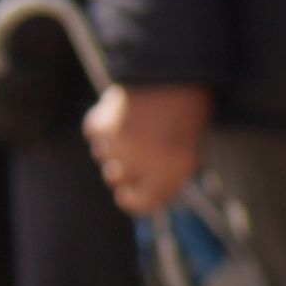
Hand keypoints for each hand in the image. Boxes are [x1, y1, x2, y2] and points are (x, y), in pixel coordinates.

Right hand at [87, 79, 210, 215]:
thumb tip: (152, 177)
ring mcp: (114, 151)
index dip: (132, 197)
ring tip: (133, 121)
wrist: (172, 80)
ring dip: (112, 142)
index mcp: (163, 182)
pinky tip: (119, 110)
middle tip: (136, 146)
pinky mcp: (99, 129)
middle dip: (122, 165)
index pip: (137, 204)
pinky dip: (102, 122)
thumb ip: (169, 167)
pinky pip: (95, 132)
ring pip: (103, 155)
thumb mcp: (190, 147)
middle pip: (115, 177)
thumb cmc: (190, 113)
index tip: (128, 192)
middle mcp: (135, 171)